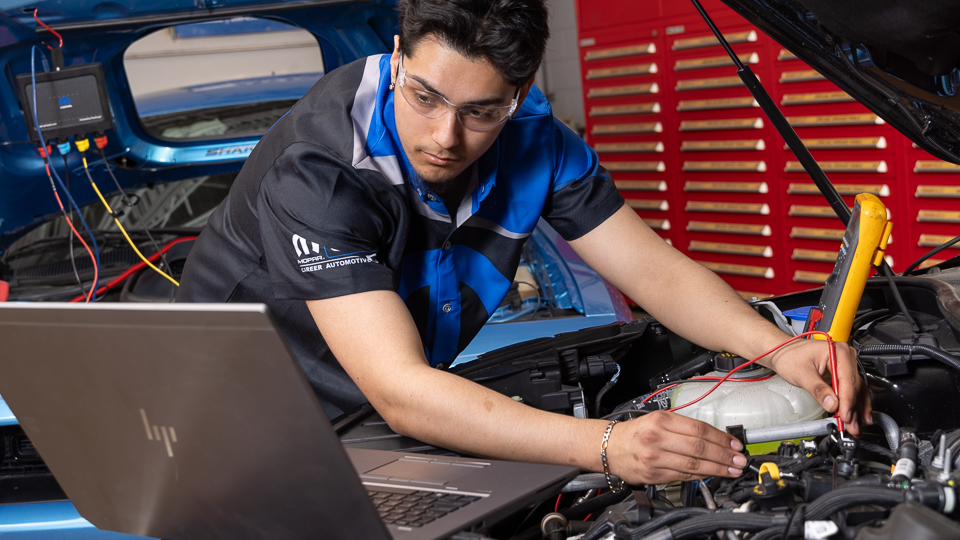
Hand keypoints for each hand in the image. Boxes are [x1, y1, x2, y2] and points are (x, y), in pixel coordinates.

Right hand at [605, 411, 746, 484]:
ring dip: (717, 469)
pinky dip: (700, 476)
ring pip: (693, 465)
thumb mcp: (657, 420)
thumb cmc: (634, 433)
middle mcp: (657, 438)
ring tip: (732, 470)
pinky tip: (711, 475)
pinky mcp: (653, 475)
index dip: (721, 437)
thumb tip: (714, 437)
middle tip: (739, 460)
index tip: (735, 444)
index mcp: (661, 420)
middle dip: (724, 455)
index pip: (699, 429)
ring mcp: (655, 458)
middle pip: (699, 447)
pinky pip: (682, 476)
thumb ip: (683, 427)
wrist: (609, 447)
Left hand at [766, 339, 871, 435]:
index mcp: (837, 352)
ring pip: (856, 391)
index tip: (845, 415)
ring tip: (856, 427)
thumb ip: (818, 389)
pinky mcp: (842, 375)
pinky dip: (854, 405)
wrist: (783, 352)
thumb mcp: (801, 373)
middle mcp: (845, 357)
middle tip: (852, 427)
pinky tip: (858, 417)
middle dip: (853, 409)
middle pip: (853, 387)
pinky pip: (851, 391)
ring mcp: (845, 366)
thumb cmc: (790, 356)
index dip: (847, 400)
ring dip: (856, 410)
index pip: (847, 380)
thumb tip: (832, 404)